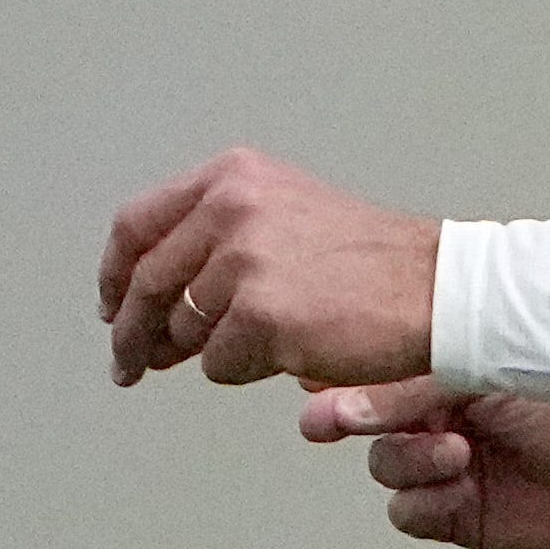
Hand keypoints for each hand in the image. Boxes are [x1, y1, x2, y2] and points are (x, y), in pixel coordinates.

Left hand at [101, 148, 446, 387]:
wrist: (438, 289)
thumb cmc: (372, 263)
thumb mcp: (287, 214)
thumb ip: (220, 235)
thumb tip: (159, 297)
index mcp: (233, 177)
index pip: (138, 225)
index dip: (114, 273)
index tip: (110, 306)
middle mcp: (231, 209)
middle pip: (147, 282)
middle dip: (130, 332)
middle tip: (129, 363)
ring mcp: (245, 262)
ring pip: (182, 327)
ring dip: (199, 353)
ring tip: (236, 355)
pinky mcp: (262, 316)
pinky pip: (220, 364)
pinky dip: (241, 371)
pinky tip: (283, 358)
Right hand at [300, 378, 549, 548]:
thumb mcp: (476, 378)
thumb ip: (404, 392)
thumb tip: (330, 401)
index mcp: (446, 372)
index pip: (375, 372)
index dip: (341, 377)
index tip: (309, 377)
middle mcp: (440, 419)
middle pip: (366, 423)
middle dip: (352, 420)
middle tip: (325, 422)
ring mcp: (447, 469)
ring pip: (385, 469)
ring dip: (411, 461)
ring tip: (458, 454)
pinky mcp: (457, 517)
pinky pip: (408, 513)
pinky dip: (426, 502)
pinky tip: (462, 488)